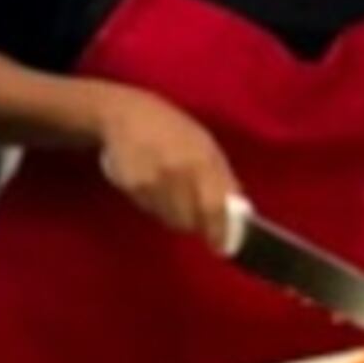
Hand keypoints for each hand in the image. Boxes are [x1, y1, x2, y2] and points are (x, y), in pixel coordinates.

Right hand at [93, 88, 237, 245]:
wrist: (127, 114)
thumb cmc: (172, 129)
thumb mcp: (205, 144)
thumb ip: (222, 177)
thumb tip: (236, 210)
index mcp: (203, 160)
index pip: (215, 206)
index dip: (220, 231)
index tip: (221, 247)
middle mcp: (179, 171)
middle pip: (190, 220)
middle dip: (195, 222)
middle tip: (192, 209)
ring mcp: (154, 180)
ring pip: (170, 218)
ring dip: (173, 212)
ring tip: (169, 188)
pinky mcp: (133, 185)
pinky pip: (150, 208)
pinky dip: (154, 203)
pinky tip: (151, 181)